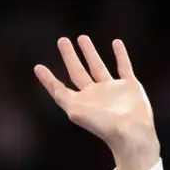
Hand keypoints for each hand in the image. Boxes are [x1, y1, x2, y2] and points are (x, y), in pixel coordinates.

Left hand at [34, 36, 159, 169]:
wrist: (131, 132)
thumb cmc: (102, 125)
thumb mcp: (76, 111)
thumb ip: (62, 97)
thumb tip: (53, 85)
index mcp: (80, 102)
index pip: (60, 88)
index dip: (48, 79)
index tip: (38, 67)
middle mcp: (94, 95)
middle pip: (78, 71)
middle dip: (69, 56)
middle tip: (62, 40)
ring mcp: (112, 90)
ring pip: (98, 66)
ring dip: (90, 52)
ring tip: (82, 37)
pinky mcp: (129, 86)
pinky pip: (124, 66)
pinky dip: (121, 55)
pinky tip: (116, 42)